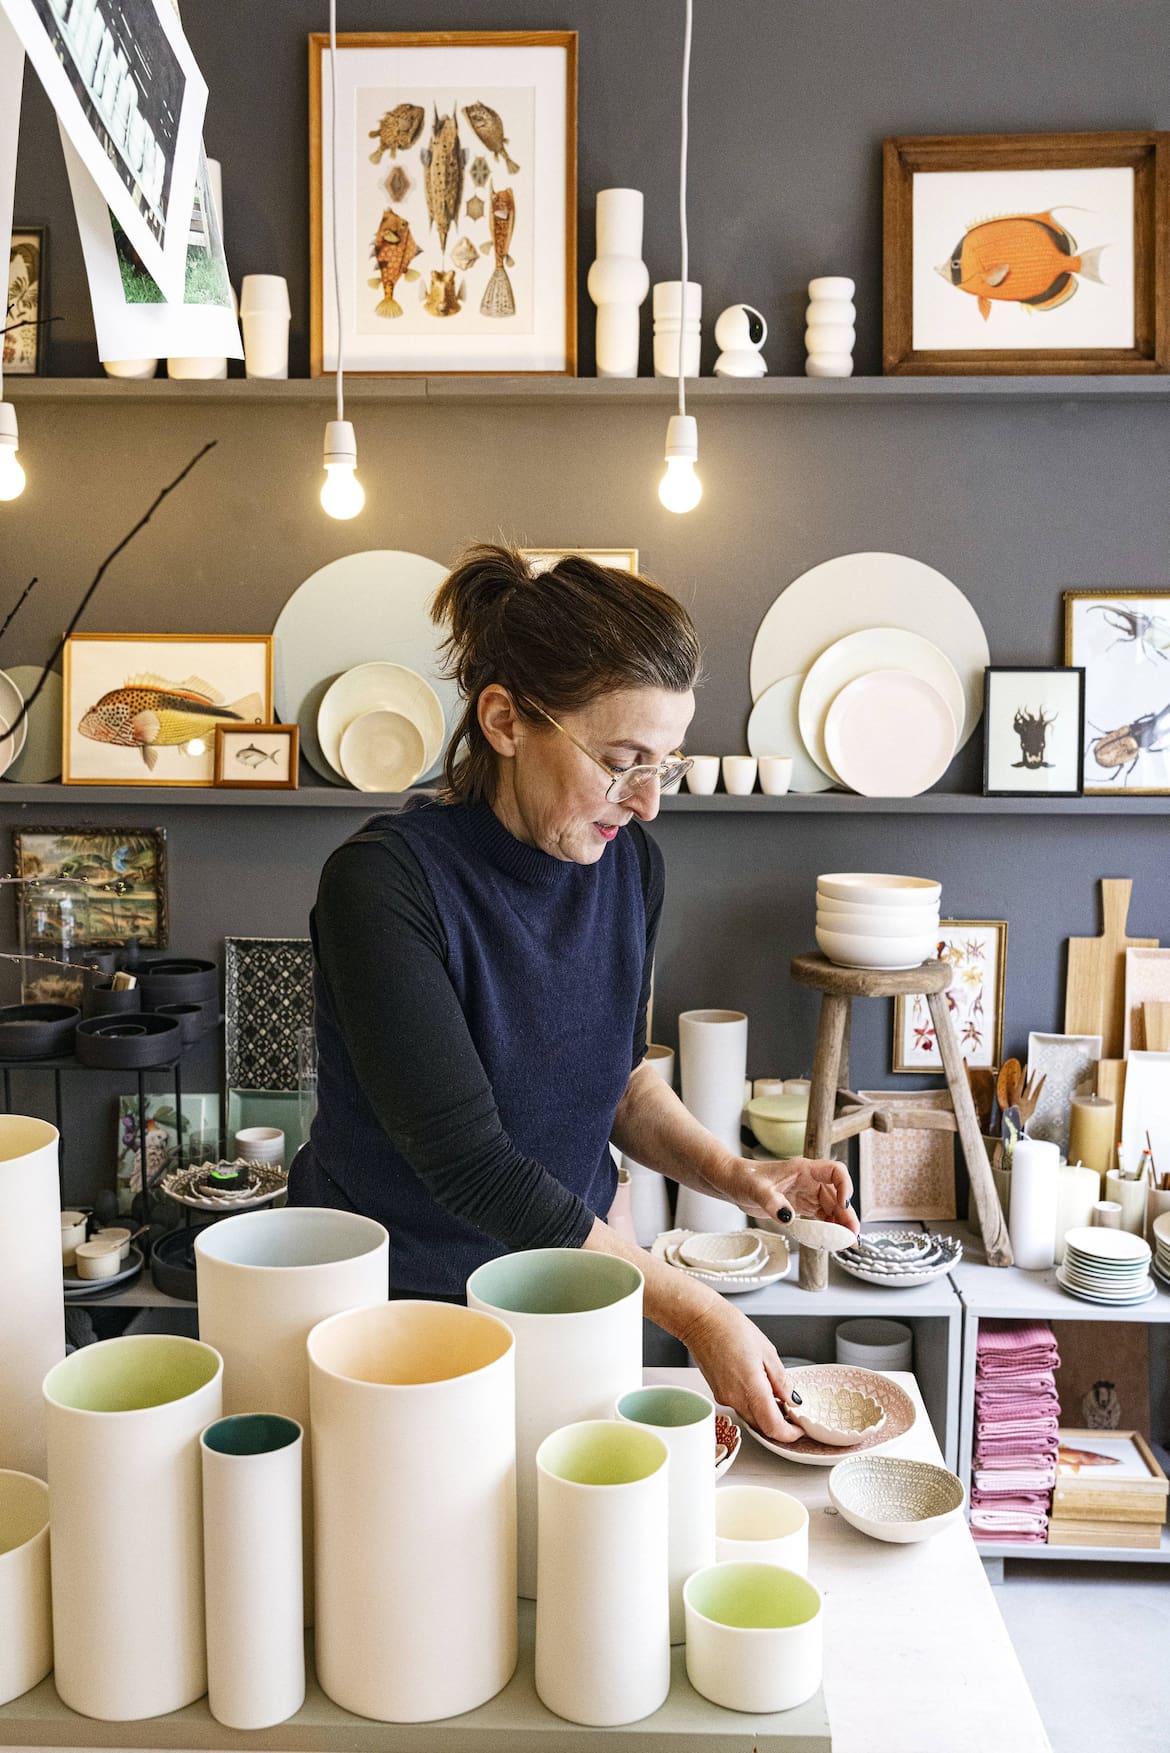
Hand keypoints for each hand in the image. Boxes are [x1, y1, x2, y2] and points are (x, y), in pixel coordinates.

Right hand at [678, 1298, 802, 1443]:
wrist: (700, 1321)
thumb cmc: (730, 1328)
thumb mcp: (767, 1350)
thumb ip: (781, 1379)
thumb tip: (792, 1398)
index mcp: (752, 1389)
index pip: (773, 1427)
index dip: (789, 1434)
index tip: (800, 1429)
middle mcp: (735, 1399)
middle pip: (762, 1427)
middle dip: (779, 1426)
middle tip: (793, 1414)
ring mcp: (724, 1397)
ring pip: (750, 1418)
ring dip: (766, 1415)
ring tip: (777, 1397)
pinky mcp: (718, 1392)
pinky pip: (739, 1406)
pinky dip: (753, 1405)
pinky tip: (759, 1388)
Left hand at [736, 1155, 859, 1232]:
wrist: (732, 1182)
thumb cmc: (743, 1178)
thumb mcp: (755, 1189)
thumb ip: (771, 1202)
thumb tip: (787, 1217)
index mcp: (804, 1169)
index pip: (835, 1171)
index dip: (845, 1186)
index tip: (843, 1205)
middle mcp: (809, 1180)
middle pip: (837, 1195)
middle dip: (847, 1215)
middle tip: (851, 1236)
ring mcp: (806, 1193)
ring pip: (831, 1208)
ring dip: (840, 1224)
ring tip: (846, 1242)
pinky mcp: (800, 1205)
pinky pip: (820, 1216)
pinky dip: (827, 1227)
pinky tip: (831, 1239)